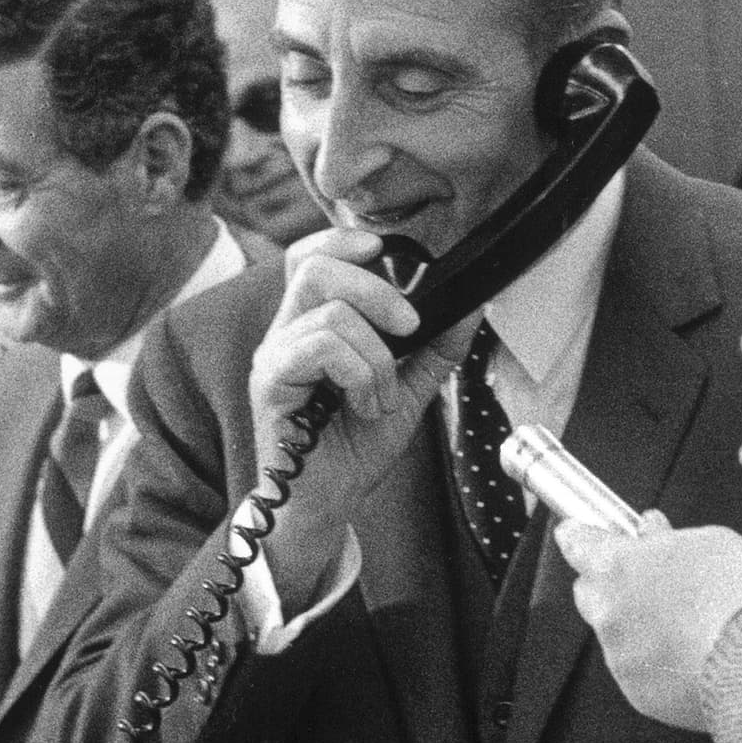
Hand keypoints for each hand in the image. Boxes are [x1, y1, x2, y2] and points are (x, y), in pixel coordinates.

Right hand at [245, 226, 455, 607]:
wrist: (329, 503)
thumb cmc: (354, 447)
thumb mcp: (409, 390)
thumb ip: (436, 349)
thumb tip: (470, 306)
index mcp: (312, 324)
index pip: (309, 256)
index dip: (342, 240)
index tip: (384, 251)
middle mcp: (286, 332)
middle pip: (315, 266)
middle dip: (376, 289)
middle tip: (409, 329)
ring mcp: (274, 356)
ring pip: (328, 310)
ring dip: (376, 355)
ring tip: (381, 397)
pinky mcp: (271, 383)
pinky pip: (320, 347)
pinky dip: (359, 374)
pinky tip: (364, 406)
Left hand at [554, 513, 741, 732]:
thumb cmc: (738, 596)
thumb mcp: (711, 543)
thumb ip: (668, 537)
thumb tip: (651, 530)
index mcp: (616, 565)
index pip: (575, 542)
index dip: (582, 536)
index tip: (583, 534)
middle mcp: (607, 611)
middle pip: (589, 591)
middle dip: (613, 585)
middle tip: (651, 581)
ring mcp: (619, 655)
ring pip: (616, 634)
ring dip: (640, 626)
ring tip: (689, 623)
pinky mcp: (637, 692)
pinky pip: (639, 671)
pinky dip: (658, 663)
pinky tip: (694, 655)